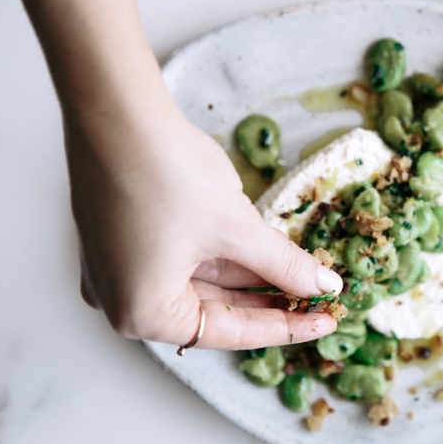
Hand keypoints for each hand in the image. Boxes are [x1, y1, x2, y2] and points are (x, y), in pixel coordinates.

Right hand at [69, 99, 341, 349]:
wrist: (115, 110)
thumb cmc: (168, 174)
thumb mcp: (237, 228)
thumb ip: (283, 264)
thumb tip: (324, 285)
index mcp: (143, 314)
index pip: (230, 333)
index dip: (287, 327)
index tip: (327, 321)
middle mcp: (123, 301)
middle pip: (214, 312)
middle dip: (271, 301)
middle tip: (320, 299)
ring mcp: (120, 270)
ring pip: (203, 284)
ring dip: (253, 278)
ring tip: (304, 275)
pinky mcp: (125, 240)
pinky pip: (185, 261)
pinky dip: (227, 258)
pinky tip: (270, 253)